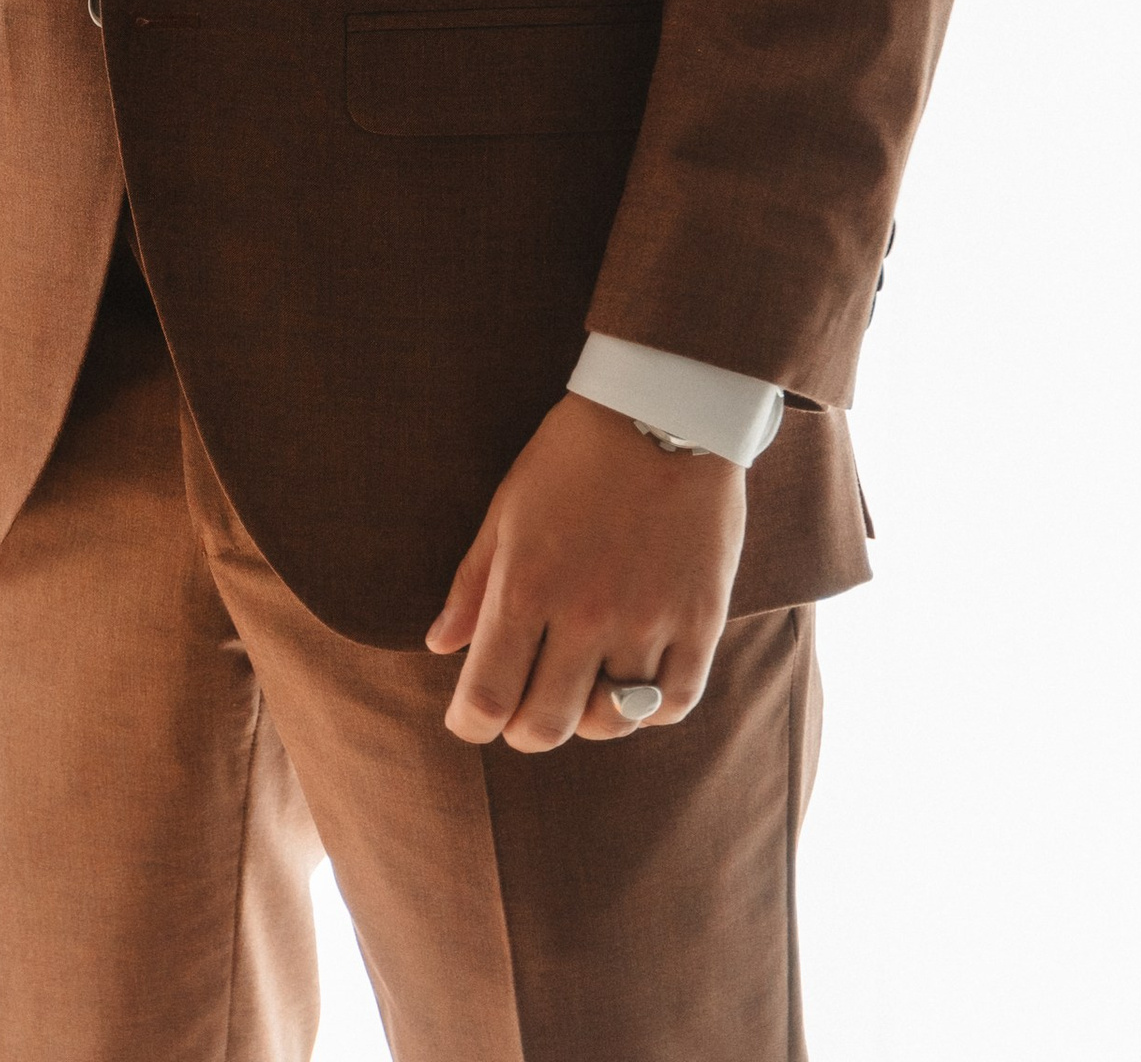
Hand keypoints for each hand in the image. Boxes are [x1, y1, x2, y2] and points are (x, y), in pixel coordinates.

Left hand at [424, 394, 744, 750]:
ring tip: (580, 688)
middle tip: (522, 709)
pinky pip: (672, 705)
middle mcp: (586, 615)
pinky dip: (648, 710)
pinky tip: (632, 684)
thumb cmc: (573, 455)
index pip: (486, 698)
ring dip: (586, 717)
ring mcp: (648, 622)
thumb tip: (440, 646)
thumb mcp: (507, 508)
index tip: (469, 717)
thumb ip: (473, 584)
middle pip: (546, 726)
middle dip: (523, 729)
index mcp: (527, 586)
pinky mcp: (700, 622)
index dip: (470, 723)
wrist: (665, 410)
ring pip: (611, 722)